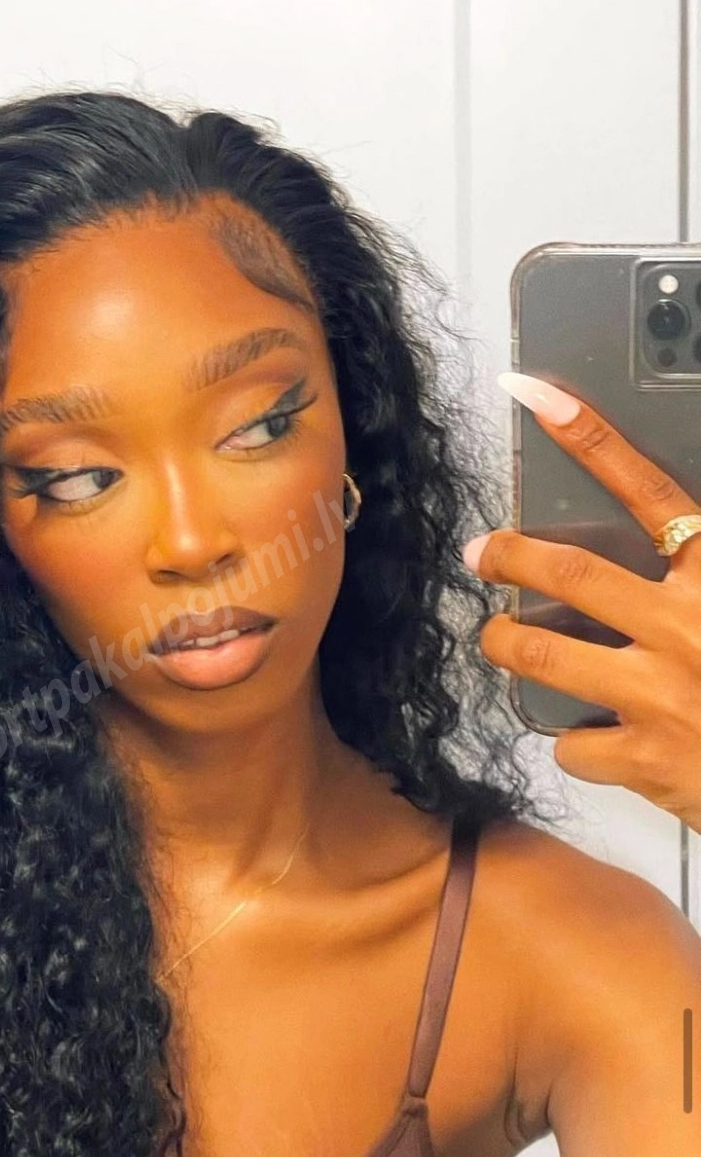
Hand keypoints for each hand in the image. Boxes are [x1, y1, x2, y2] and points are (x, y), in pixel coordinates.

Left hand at [462, 371, 700, 831]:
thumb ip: (696, 564)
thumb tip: (667, 536)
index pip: (652, 492)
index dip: (592, 440)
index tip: (537, 396)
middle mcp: (687, 627)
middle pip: (572, 572)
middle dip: (511, 556)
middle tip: (478, 552)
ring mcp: (662, 695)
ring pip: (546, 656)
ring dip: (507, 643)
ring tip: (495, 636)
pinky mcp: (648, 760)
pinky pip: (574, 746)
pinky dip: (573, 744)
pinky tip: (589, 742)